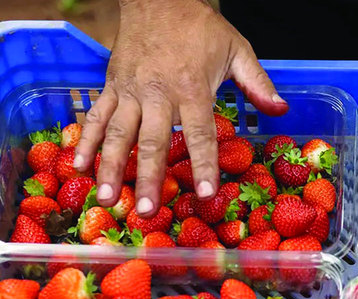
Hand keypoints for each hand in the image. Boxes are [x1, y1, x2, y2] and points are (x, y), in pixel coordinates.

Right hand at [74, 0, 287, 216]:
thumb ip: (257, 84)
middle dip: (148, 179)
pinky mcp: (110, 86)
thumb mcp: (237, 50)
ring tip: (105, 199)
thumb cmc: (200, 27)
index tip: (205, 194)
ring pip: (116, 134)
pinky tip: (76, 166)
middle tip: (146, 211)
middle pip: (152, 143)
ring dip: (109, 168)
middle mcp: (157, 94)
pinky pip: (95, 116)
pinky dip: (84, 141)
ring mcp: (129, 92)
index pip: (200, 135)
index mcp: (192, 89)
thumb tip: (281, 110)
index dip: (204, 165)